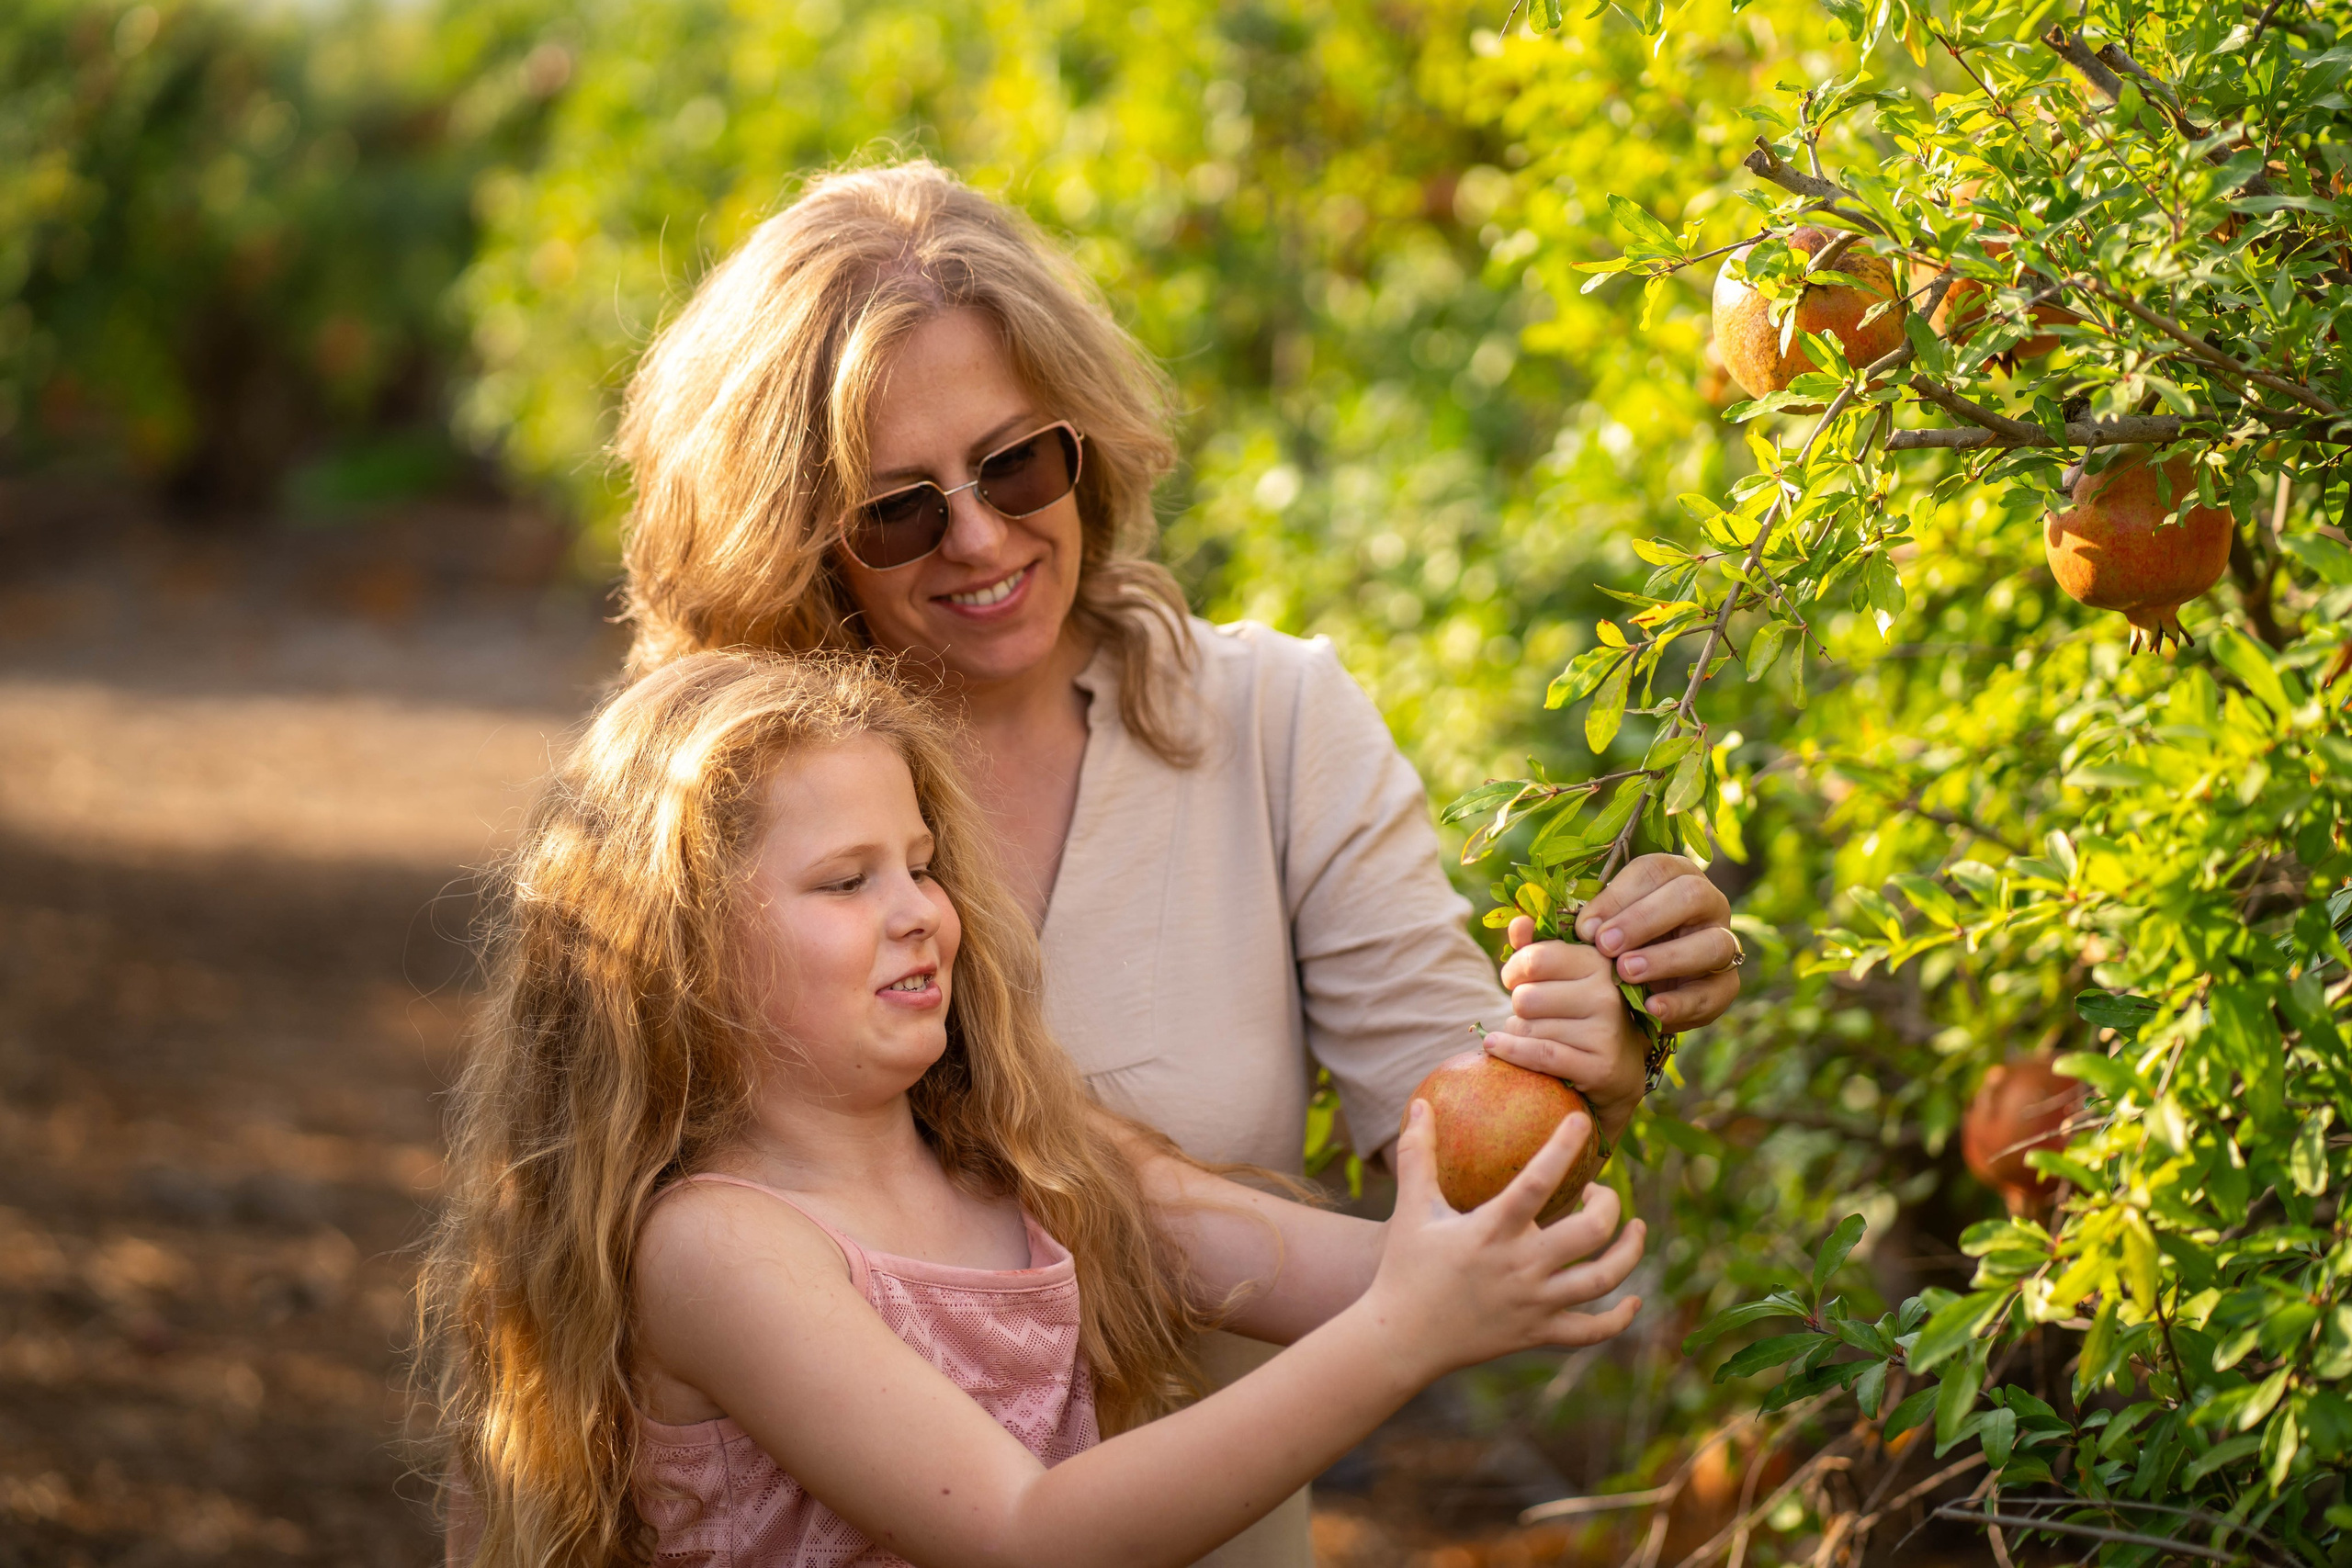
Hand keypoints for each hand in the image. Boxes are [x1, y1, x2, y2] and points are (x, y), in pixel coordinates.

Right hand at [1363, 1100, 1643, 1381]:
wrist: (1401, 1339)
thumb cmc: (1405, 1268)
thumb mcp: (1412, 1209)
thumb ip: (1416, 1155)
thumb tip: (1419, 1102)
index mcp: (1492, 1232)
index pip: (1537, 1182)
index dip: (1563, 1148)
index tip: (1582, 1122)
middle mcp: (1521, 1267)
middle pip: (1590, 1233)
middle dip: (1609, 1205)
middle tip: (1599, 1191)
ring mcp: (1534, 1304)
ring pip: (1602, 1280)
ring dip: (1629, 1253)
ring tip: (1637, 1229)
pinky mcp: (1538, 1334)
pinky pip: (1591, 1331)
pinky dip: (1619, 1319)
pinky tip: (1634, 1302)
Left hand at [1482, 919, 1646, 1141]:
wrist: (1618, 1069)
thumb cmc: (1580, 1014)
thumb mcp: (1564, 976)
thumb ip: (1536, 948)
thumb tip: (1519, 923)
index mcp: (1598, 962)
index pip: (1536, 959)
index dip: (1514, 970)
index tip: (1513, 980)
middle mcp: (1607, 994)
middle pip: (1526, 998)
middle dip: (1518, 1007)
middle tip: (1530, 1013)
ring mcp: (1606, 1031)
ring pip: (1529, 1028)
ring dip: (1518, 1033)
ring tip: (1535, 1034)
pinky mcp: (1599, 1066)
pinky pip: (1540, 1054)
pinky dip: (1511, 1051)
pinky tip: (1495, 1046)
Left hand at [1574, 853, 1740, 1030]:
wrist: (1640, 997)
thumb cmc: (1614, 949)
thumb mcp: (1593, 933)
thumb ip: (1569, 926)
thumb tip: (1530, 926)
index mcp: (1672, 877)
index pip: (1654, 870)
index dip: (1619, 897)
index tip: (1585, 928)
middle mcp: (1706, 903)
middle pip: (1690, 895)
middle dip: (1644, 919)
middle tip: (1605, 946)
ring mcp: (1723, 942)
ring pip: (1713, 942)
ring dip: (1667, 957)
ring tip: (1626, 973)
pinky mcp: (1727, 984)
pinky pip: (1716, 991)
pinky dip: (1683, 1001)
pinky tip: (1652, 1008)